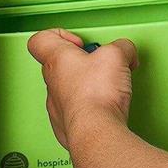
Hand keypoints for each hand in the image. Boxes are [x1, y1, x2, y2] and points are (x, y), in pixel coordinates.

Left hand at [26, 29, 139, 150]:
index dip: (59, 36)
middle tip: (101, 65)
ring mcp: (57, 107)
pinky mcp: (66, 126)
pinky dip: (90, 108)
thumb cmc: (96, 95)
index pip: (40, 40)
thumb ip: (122, 47)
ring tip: (107, 88)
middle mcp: (52, 83)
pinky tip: (106, 108)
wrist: (96, 132)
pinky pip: (75, 111)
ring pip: (68, 90)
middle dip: (83, 63)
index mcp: (56, 60)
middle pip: (59, 65)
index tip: (79, 43)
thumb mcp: (116, 55)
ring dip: (86, 87)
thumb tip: (126, 51)